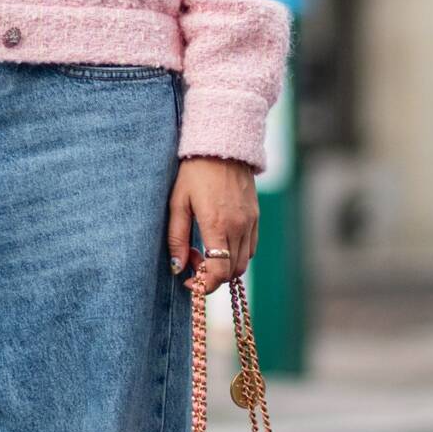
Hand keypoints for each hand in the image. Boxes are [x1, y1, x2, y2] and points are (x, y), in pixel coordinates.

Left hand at [167, 157, 259, 295]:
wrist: (222, 146)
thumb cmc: (194, 173)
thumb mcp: (178, 203)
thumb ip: (177, 238)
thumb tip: (177, 268)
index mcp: (217, 224)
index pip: (219, 271)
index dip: (205, 285)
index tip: (189, 283)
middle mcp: (238, 226)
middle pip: (232, 271)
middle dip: (212, 275)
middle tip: (192, 260)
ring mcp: (250, 222)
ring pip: (243, 262)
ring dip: (224, 266)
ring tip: (204, 249)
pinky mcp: (256, 216)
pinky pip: (251, 247)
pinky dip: (236, 254)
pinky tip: (219, 240)